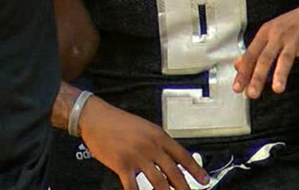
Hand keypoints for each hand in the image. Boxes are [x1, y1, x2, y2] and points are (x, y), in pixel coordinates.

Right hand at [78, 96, 207, 189]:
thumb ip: (158, 143)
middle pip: (174, 173)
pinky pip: (133, 187)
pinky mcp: (122, 165)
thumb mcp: (144, 127)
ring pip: (159, 183)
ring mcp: (137, 156)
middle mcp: (151, 146)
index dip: (196, 170)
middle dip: (185, 188)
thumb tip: (170, 159)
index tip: (204, 179)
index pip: (183, 156)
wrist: (94, 117)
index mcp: (158, 136)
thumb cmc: (117, 121)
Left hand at [233, 0, 298, 98]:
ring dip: (280, 74)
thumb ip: (256, 49)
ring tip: (277, 89)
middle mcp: (278, 35)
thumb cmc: (294, 24)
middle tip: (252, 94)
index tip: (237, 88)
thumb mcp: (272, 32)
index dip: (243, 72)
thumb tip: (238, 66)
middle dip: (257, 77)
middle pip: (265, 58)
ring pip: (285, 58)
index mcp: (266, 33)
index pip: (250, 54)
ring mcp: (295, 40)